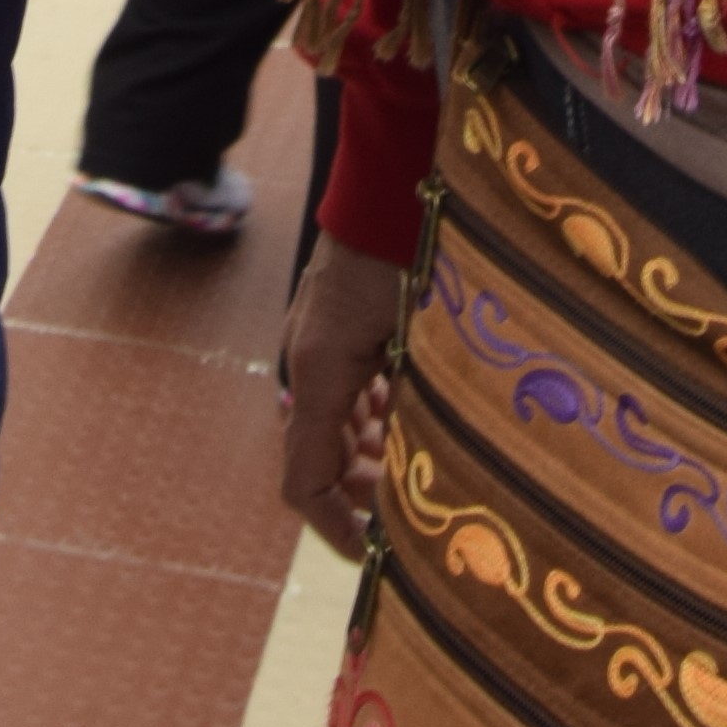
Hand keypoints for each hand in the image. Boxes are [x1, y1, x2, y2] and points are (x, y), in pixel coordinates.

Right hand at [280, 233, 406, 558]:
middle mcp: (307, 360)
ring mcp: (318, 338)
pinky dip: (374, 414)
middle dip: (363, 493)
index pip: (303, 483)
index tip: (378, 554)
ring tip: (423, 462)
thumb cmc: (412, 255)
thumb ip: (414, 416)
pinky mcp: (335, 321)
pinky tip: (415, 411)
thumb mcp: (419, 345)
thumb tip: (423, 486)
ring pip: (336, 424)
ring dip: (373, 454)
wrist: (391, 173)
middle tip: (413, 513)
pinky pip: (345, 387)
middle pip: (320, 457)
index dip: (336, 530)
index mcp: (318, 374)